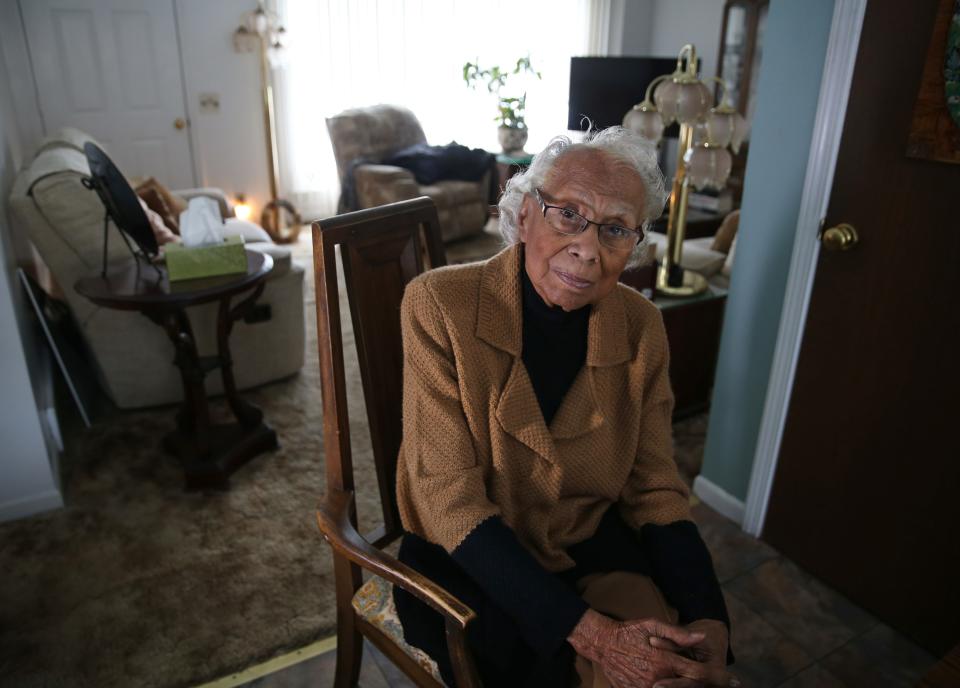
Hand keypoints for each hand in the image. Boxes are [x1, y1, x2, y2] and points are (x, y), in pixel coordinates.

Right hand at [568, 609, 738, 687]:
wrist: (602, 644)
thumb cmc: (629, 632)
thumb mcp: (652, 625)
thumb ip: (678, 633)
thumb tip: (701, 637)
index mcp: (665, 662)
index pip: (697, 674)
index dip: (719, 678)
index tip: (734, 680)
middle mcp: (657, 679)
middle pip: (688, 687)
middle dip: (705, 685)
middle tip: (729, 683)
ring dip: (684, 686)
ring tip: (698, 682)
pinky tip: (669, 683)